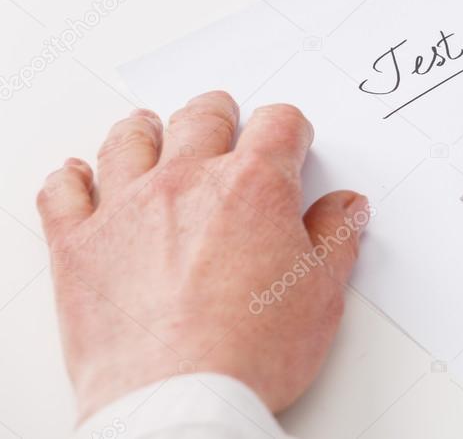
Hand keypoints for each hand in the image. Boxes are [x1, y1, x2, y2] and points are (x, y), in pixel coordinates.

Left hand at [36, 91, 368, 420]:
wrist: (178, 400)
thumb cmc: (251, 352)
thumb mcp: (321, 294)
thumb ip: (336, 237)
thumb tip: (347, 207)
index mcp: (253, 186)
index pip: (277, 125)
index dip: (290, 128)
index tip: (290, 139)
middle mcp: (187, 182)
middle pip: (202, 118)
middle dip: (219, 113)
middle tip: (224, 117)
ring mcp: (126, 209)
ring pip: (129, 141)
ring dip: (145, 129)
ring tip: (149, 128)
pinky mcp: (78, 246)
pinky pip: (63, 193)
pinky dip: (71, 179)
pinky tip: (79, 176)